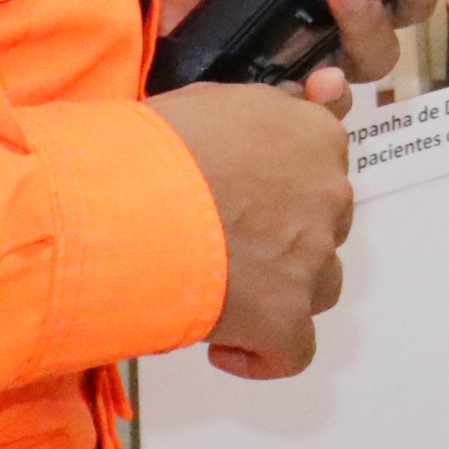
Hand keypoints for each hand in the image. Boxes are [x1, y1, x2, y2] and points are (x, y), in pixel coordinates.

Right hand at [146, 82, 352, 378]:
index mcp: (314, 136)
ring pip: (317, 286)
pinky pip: (294, 351)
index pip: (323, 164)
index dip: (286, 185)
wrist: (121, 203)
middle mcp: (327, 194)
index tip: (252, 195)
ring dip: (279, 292)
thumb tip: (322, 94)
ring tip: (220, 289)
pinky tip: (223, 346)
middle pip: (322, 226)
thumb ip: (274, 107)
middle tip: (223, 241)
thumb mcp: (218, 99)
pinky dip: (263, 355)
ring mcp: (310, 258)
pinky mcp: (285, 316)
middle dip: (283, 238)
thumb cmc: (154, 149)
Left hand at [152, 0, 442, 107]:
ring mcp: (302, 70)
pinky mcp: (272, 104)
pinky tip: (308, 83)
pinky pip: (312, 118)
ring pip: (358, 75)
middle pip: (388, 36)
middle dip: (386, 8)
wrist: (146, 5)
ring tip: (329, 9)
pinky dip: (318, 102)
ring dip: (356, 42)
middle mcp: (330, 33)